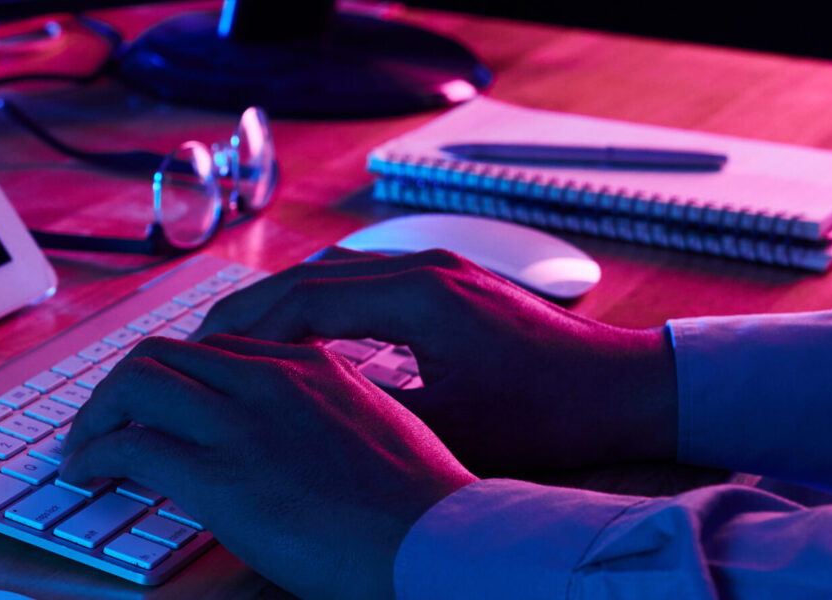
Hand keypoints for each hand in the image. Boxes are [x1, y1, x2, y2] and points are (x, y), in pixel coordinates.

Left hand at [59, 335, 475, 599]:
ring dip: (98, 415)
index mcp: (313, 368)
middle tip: (104, 422)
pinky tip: (87, 475)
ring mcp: (243, 423)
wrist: (442, 545)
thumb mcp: (382, 435)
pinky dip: (94, 456)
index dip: (174, 374)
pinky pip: (130, 446)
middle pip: (167, 353)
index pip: (218, 347)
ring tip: (84, 447)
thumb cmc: (426, 512)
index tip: (157, 403)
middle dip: (123, 387)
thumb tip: (298, 445)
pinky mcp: (220, 473)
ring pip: (136, 383)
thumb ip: (330, 420)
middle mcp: (272, 380)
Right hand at [192, 247, 678, 471]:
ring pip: (333, 274)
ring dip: (281, 305)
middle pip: (308, 277)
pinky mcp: (451, 281)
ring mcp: (439, 268)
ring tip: (237, 344)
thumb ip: (372, 412)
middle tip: (199, 350)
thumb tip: (296, 416)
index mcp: (419, 298)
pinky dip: (320, 305)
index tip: (202, 359)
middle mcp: (424, 268)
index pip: (302, 298)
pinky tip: (301, 337)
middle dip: (248, 313)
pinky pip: (362, 281)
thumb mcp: (454, 430)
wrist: (633, 387)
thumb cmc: (554, 416)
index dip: (243, 330)